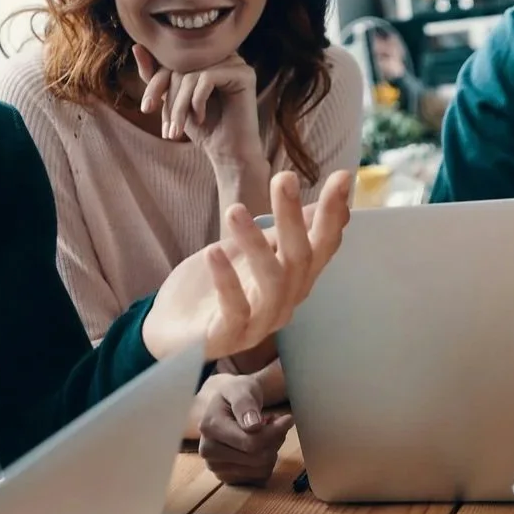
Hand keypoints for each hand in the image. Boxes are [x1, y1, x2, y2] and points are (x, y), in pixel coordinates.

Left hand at [134, 44, 259, 152]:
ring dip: (179, 106)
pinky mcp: (244, 74)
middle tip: (167, 129)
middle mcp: (222, 54)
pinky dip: (197, 102)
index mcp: (206, 57)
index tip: (146, 109)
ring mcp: (235, 62)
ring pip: (191, 75)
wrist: (228, 152)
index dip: (155, 83)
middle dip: (169, 99)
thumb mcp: (172, 100)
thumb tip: (137, 47)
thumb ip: (156, 76)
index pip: (171, 60)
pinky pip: (207, 79)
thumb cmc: (201, 126)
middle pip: (181, 66)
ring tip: (177, 131)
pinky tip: (200, 119)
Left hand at [143, 170, 352, 362]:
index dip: (333, 215)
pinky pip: (235, 308)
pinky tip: (214, 251)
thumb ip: (281, 234)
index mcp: (294, 281)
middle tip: (284, 179)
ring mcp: (259, 323)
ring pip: (272, 282)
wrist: (171, 333)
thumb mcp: (248, 253)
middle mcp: (285, 302)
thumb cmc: (212, 288)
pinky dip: (227, 279)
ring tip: (235, 211)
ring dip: (256, 245)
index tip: (342, 176)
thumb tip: (321, 205)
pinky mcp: (229, 336)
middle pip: (299, 259)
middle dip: (294, 218)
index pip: (322, 246)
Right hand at [194, 371, 291, 486]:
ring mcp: (216, 466)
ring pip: (261, 468)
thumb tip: (252, 425)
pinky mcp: (227, 477)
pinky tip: (261, 445)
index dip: (274, 432)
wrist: (226, 404)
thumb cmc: (235, 394)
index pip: (250, 442)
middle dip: (273, 440)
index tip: (288, 419)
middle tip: (276, 423)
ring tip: (266, 432)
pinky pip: (260, 477)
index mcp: (209, 427)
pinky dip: (267, 461)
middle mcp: (208, 451)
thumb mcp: (240, 388)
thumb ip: (245, 403)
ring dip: (272, 450)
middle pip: (257, 458)